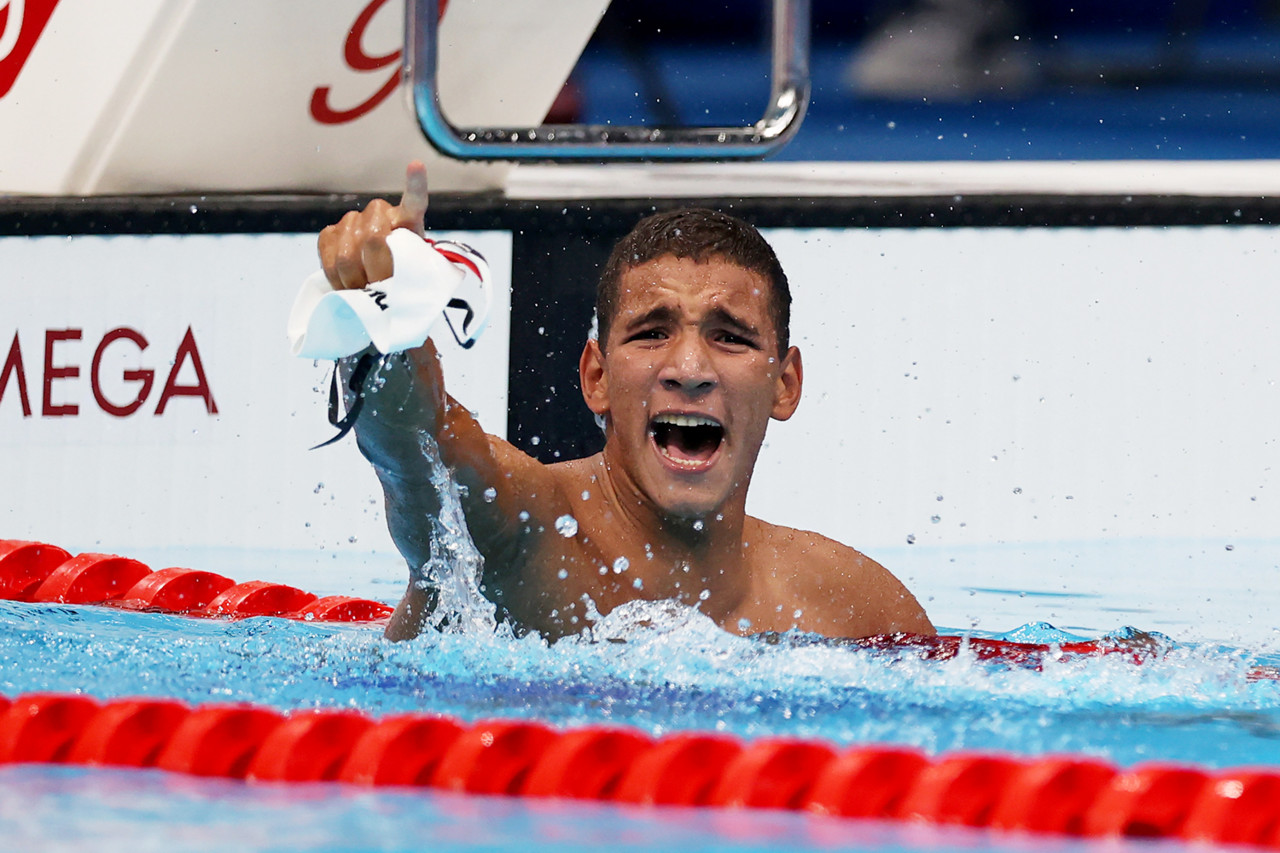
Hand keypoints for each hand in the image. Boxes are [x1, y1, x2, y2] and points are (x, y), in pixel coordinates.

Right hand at [318, 161, 429, 289]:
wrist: (374, 281)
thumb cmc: (399, 278)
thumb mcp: (412, 276)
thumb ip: (403, 271)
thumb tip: (381, 282)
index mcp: (408, 221)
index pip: (414, 200)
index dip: (415, 184)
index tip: (416, 165)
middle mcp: (381, 212)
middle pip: (373, 240)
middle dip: (375, 271)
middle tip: (379, 286)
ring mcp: (354, 219)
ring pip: (347, 253)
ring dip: (353, 278)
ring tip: (364, 287)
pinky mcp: (331, 231)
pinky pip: (327, 250)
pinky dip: (333, 272)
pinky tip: (345, 280)